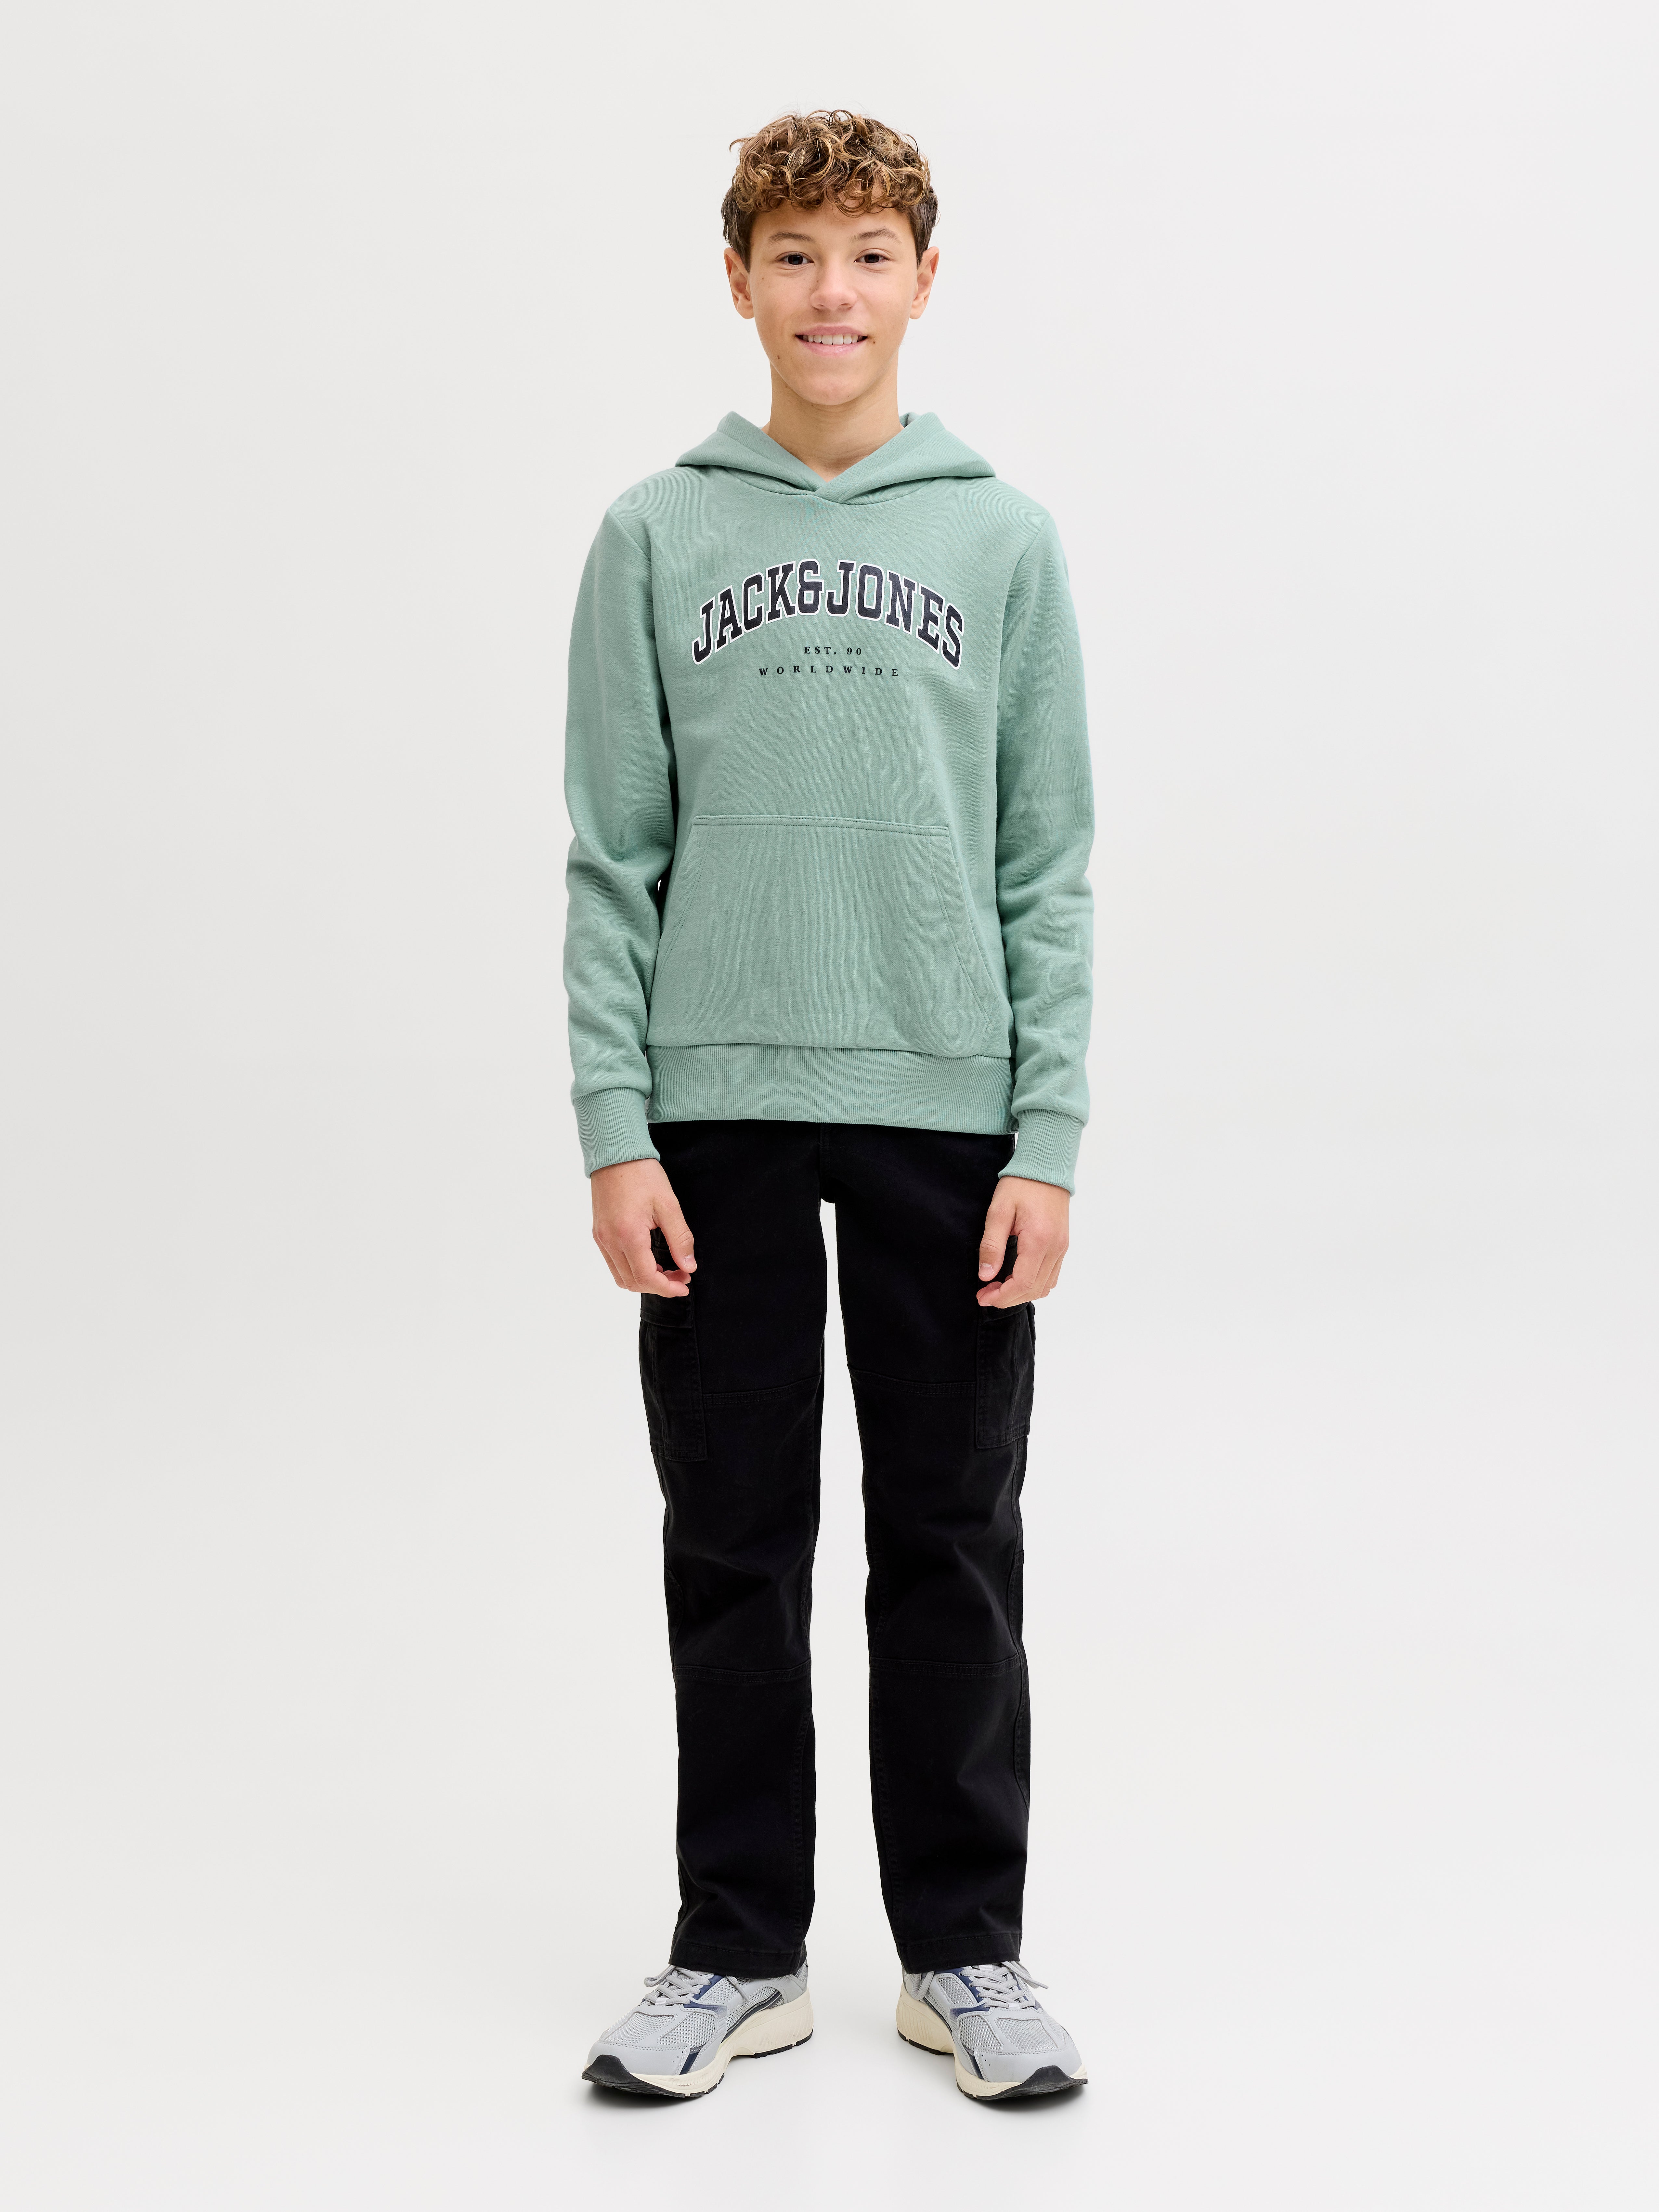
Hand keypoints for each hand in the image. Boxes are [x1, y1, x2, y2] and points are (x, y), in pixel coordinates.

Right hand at [590, 1158, 696, 1296]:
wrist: (616, 1154)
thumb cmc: (643, 1175)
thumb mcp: (669, 1205)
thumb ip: (680, 1239)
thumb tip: (688, 1266)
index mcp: (628, 1234)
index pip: (646, 1278)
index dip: (667, 1288)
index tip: (685, 1285)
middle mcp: (610, 1241)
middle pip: (632, 1282)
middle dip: (659, 1286)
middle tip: (681, 1275)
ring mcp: (601, 1239)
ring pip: (621, 1277)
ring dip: (644, 1280)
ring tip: (666, 1269)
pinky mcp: (598, 1234)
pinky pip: (613, 1264)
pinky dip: (632, 1270)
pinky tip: (649, 1259)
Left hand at [976, 1176, 1068, 1307]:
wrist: (1046, 1167)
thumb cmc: (1020, 1185)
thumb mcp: (998, 1211)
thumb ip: (991, 1245)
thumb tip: (986, 1275)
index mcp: (1038, 1240)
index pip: (1023, 1283)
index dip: (1002, 1296)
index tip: (983, 1297)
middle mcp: (1055, 1248)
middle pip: (1034, 1289)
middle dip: (1009, 1298)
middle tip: (986, 1294)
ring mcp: (1062, 1247)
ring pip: (1045, 1286)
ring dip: (1022, 1293)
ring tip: (999, 1288)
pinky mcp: (1063, 1245)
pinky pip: (1052, 1275)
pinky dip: (1034, 1284)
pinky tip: (1017, 1278)